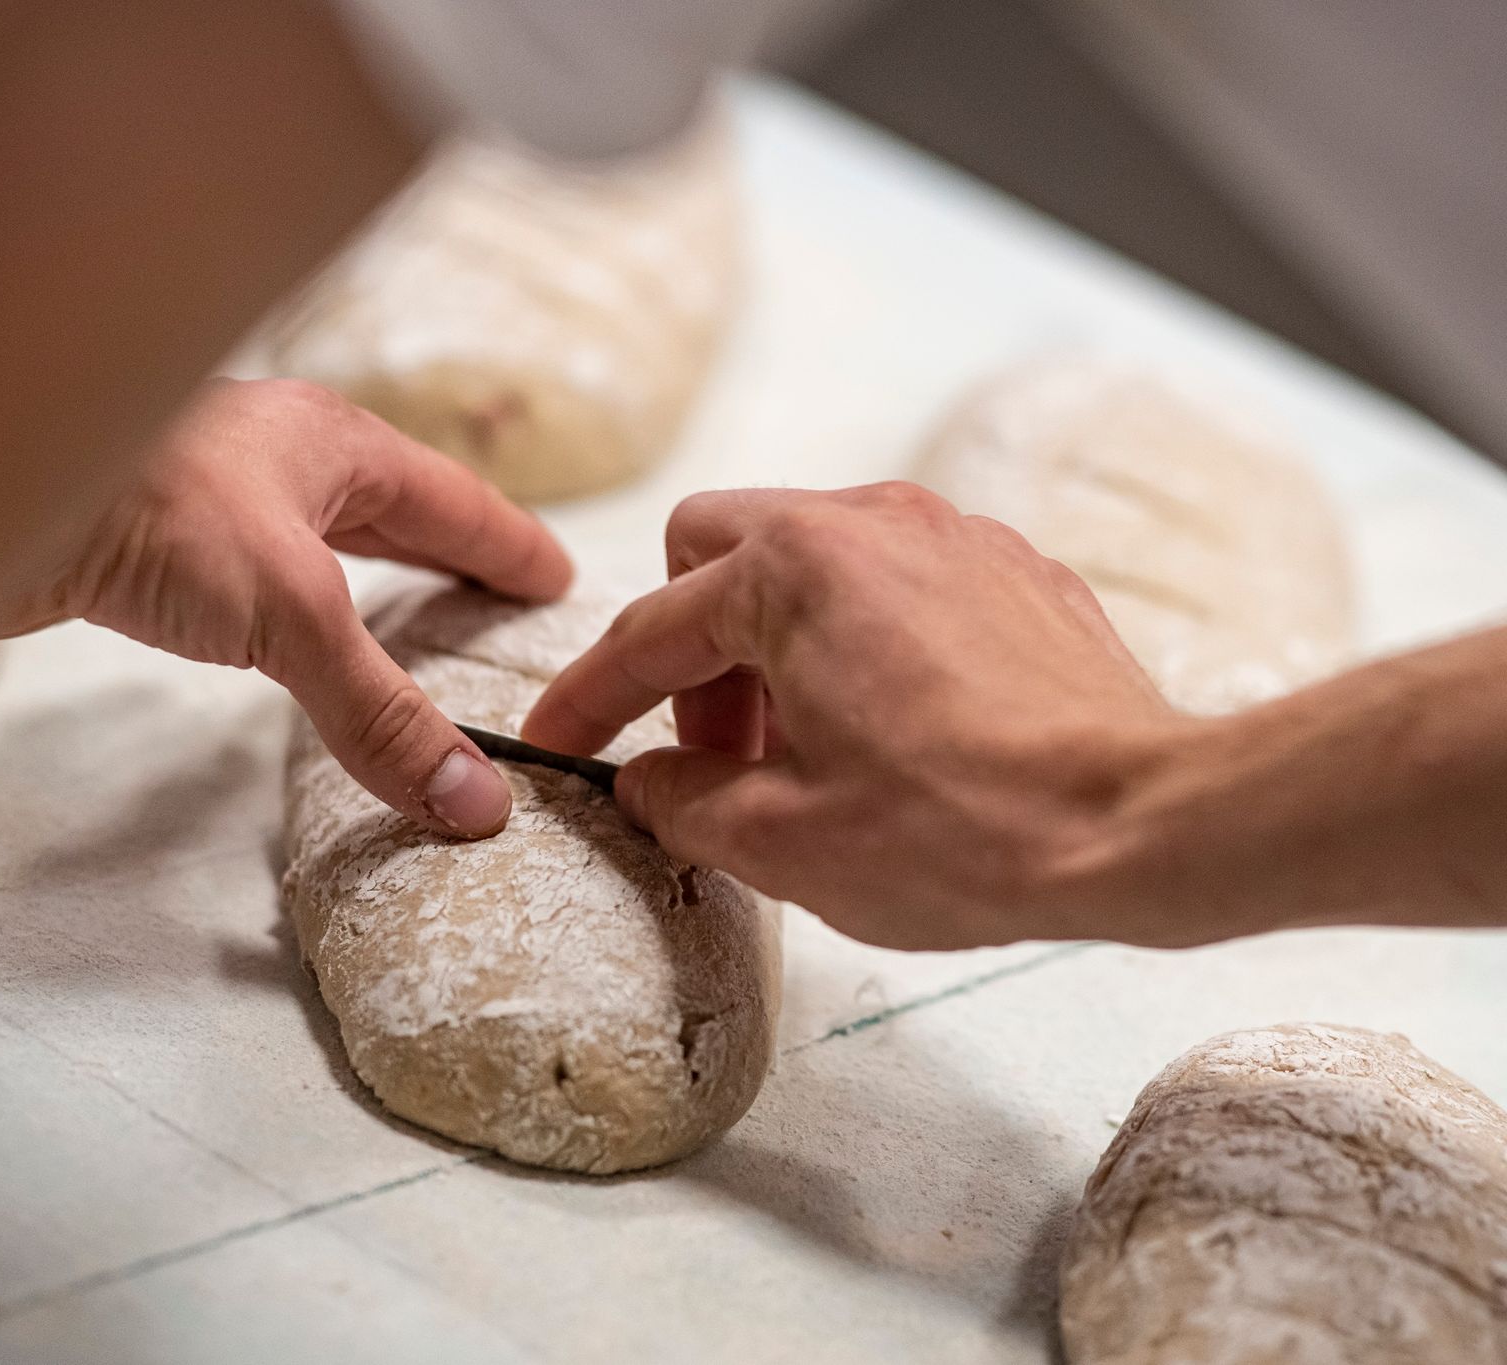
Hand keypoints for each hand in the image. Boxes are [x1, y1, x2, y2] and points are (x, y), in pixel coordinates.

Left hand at [5, 377, 572, 836]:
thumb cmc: (147, 508)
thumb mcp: (292, 613)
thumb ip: (381, 712)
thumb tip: (474, 804)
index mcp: (333, 442)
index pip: (453, 502)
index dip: (509, 546)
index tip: (557, 578)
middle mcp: (277, 454)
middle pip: (390, 507)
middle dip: (446, 551)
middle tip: (499, 596)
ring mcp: (210, 489)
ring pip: (317, 534)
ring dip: (368, 573)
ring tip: (407, 616)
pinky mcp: (149, 534)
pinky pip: (255, 568)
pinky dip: (295, 602)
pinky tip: (283, 630)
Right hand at [521, 485, 1194, 947]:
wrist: (1143, 823)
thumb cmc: (968, 832)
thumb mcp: (784, 841)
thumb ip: (684, 798)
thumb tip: (650, 781)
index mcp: (792, 570)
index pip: (650, 631)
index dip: (591, 697)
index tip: (560, 740)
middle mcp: (870, 523)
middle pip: (717, 550)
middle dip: (690, 649)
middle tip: (715, 751)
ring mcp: (952, 536)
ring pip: (808, 560)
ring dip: (772, 647)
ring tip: (805, 755)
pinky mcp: (1013, 571)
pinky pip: (894, 582)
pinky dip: (856, 643)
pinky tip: (888, 732)